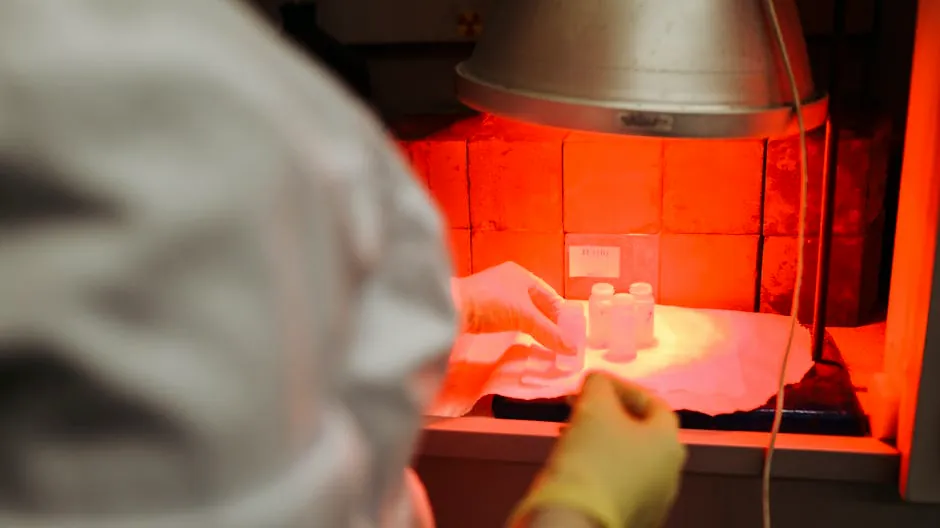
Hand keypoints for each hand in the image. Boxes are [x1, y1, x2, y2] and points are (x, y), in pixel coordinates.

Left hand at [452, 262, 572, 353]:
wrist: (452, 309)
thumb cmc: (492, 304)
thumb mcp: (524, 317)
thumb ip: (549, 332)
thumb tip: (572, 349)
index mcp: (521, 275)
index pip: (548, 295)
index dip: (561, 314)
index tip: (571, 333)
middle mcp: (509, 281)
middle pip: (536, 304)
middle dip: (548, 322)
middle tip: (561, 342)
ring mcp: (495, 294)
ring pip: (522, 312)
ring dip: (534, 327)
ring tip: (547, 343)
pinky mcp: (484, 308)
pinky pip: (510, 318)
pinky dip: (520, 329)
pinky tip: (525, 340)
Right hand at [510, 373, 685, 527]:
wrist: (577, 520)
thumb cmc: (591, 457)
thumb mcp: (593, 407)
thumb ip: (599, 384)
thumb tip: (598, 382)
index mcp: (669, 442)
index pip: (654, 403)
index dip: (622, 387)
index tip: (593, 383)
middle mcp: (670, 473)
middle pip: (641, 432)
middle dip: (609, 415)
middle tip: (580, 406)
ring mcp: (654, 500)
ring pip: (629, 459)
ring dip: (603, 441)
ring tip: (571, 434)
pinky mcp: (634, 519)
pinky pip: (619, 484)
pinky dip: (601, 468)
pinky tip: (576, 464)